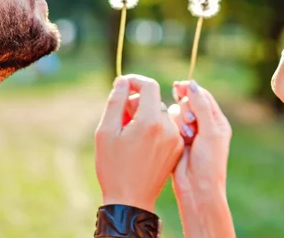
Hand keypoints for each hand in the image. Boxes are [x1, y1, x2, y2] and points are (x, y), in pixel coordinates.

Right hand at [95, 75, 183, 212]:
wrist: (131, 201)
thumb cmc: (113, 167)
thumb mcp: (106, 131)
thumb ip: (115, 101)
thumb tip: (123, 81)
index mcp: (151, 121)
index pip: (149, 86)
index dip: (134, 81)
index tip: (122, 85)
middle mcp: (168, 127)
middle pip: (153, 100)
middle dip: (135, 103)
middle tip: (119, 119)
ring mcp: (175, 139)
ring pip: (159, 113)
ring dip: (144, 116)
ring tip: (128, 134)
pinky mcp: (177, 148)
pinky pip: (165, 127)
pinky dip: (153, 128)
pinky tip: (139, 144)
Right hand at [169, 80, 234, 236]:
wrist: (197, 189)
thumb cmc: (209, 163)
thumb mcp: (209, 131)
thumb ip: (201, 106)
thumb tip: (192, 84)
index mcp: (216, 121)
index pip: (202, 96)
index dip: (190, 90)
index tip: (177, 87)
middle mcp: (203, 125)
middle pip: (187, 103)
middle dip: (186, 110)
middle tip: (190, 123)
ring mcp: (188, 133)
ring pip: (176, 113)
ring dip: (180, 121)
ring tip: (187, 136)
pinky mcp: (175, 140)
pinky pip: (169, 125)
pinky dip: (172, 129)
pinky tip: (178, 139)